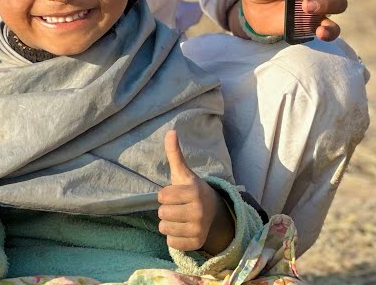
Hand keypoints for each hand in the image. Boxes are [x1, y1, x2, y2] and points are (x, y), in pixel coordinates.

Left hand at [157, 130, 232, 253]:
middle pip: (162, 213)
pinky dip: (173, 238)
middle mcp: (199, 210)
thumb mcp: (183, 173)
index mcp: (194, 191)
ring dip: (167, 224)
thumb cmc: (191, 191)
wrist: (214, 212)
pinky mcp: (197, 242)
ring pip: (164, 228)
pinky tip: (182, 230)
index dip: (165, 195)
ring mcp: (199, 228)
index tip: (175, 194)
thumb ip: (175, 153)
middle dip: (166, 210)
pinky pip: (171, 242)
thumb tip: (170, 131)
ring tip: (179, 218)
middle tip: (178, 207)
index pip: (162, 196)